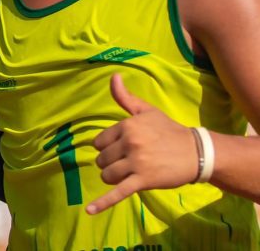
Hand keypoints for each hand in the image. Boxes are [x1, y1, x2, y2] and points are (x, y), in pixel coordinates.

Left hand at [85, 73, 198, 214]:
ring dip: (113, 176)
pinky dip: (102, 203)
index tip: (124, 148)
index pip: (99, 142)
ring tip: (130, 172)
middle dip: (111, 162)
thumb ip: (125, 97)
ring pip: (106, 175)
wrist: (197, 153)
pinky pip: (118, 192)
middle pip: (101, 160)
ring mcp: (136, 163)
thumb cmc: (169, 130)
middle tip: (131, 161)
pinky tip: (89, 210)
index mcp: (127, 126)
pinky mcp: (143, 181)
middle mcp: (130, 143)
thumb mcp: (146, 111)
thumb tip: (113, 76)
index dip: (108, 147)